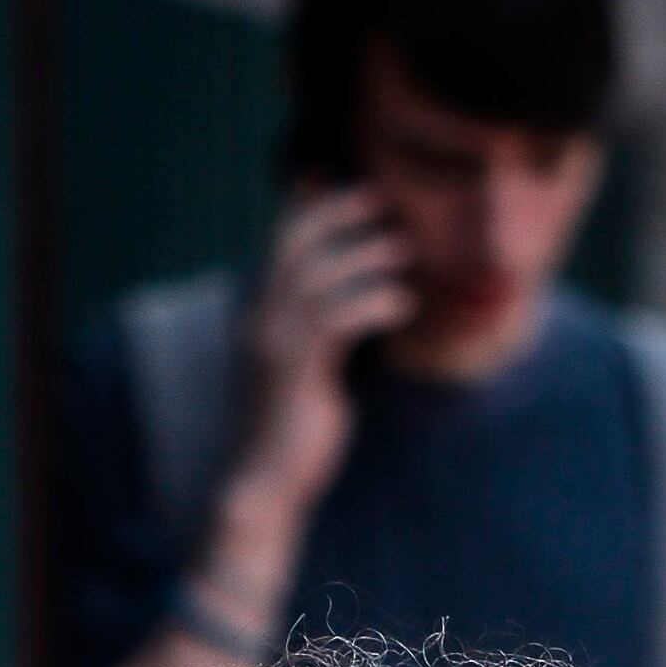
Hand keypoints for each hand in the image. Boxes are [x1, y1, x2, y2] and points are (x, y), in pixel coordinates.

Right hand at [222, 188, 414, 547]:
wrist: (265, 488)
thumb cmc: (294, 437)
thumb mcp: (309, 376)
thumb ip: (323, 340)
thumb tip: (351, 317)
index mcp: (259, 319)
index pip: (278, 249)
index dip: (303, 210)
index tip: (331, 178)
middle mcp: (259, 323)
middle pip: (295, 247)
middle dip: (337, 214)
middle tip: (381, 199)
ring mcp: (273, 346)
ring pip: (318, 277)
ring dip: (365, 255)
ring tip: (405, 249)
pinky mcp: (295, 372)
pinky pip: (335, 320)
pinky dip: (373, 303)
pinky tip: (402, 306)